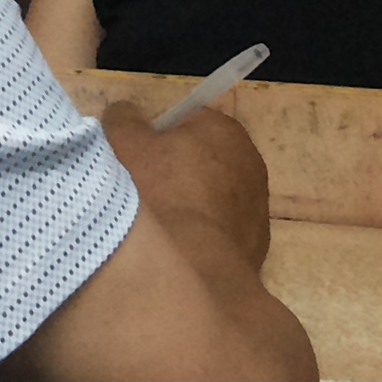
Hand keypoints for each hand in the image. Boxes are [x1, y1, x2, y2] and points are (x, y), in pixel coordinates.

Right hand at [95, 99, 273, 272]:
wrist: (188, 268)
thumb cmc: (157, 193)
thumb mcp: (124, 142)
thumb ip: (124, 118)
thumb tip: (127, 114)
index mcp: (224, 130)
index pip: (187, 122)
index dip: (157, 138)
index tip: (135, 159)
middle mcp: (251, 164)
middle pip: (201, 160)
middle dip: (174, 172)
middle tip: (142, 191)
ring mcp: (257, 210)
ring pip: (210, 199)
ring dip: (187, 206)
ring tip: (158, 225)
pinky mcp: (255, 248)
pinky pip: (218, 233)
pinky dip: (199, 237)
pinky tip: (177, 249)